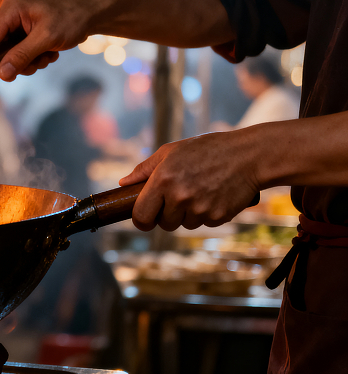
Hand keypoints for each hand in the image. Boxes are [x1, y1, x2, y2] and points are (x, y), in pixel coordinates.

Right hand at [0, 0, 99, 80]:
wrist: (90, 12)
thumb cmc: (71, 18)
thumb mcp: (47, 39)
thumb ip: (22, 56)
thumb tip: (2, 74)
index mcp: (9, 9)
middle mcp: (6, 14)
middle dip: (16, 62)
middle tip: (37, 63)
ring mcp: (13, 23)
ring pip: (8, 56)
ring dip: (28, 62)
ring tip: (48, 54)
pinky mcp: (20, 31)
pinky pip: (17, 54)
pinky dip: (33, 58)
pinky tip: (48, 51)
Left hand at [119, 132, 260, 230]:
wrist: (249, 155)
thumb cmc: (207, 149)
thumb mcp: (171, 151)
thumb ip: (145, 169)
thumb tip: (124, 184)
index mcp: (163, 180)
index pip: (141, 216)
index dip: (141, 221)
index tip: (145, 218)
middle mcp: (180, 197)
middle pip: (164, 224)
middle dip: (167, 215)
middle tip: (179, 197)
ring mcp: (200, 209)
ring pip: (184, 224)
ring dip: (188, 214)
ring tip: (200, 191)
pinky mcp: (218, 217)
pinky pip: (204, 224)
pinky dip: (207, 214)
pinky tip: (214, 195)